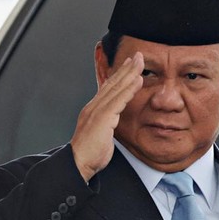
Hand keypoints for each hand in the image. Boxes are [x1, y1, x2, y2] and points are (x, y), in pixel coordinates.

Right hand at [71, 52, 143, 181]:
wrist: (78, 164)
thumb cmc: (90, 154)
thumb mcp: (101, 135)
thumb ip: (107, 125)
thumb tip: (113, 123)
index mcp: (94, 110)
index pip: (108, 88)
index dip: (120, 75)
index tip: (130, 65)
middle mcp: (94, 107)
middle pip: (112, 82)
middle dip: (126, 68)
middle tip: (138, 55)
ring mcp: (97, 111)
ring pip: (116, 87)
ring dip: (130, 73)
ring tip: (140, 61)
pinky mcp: (102, 118)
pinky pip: (119, 100)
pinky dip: (129, 88)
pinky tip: (138, 79)